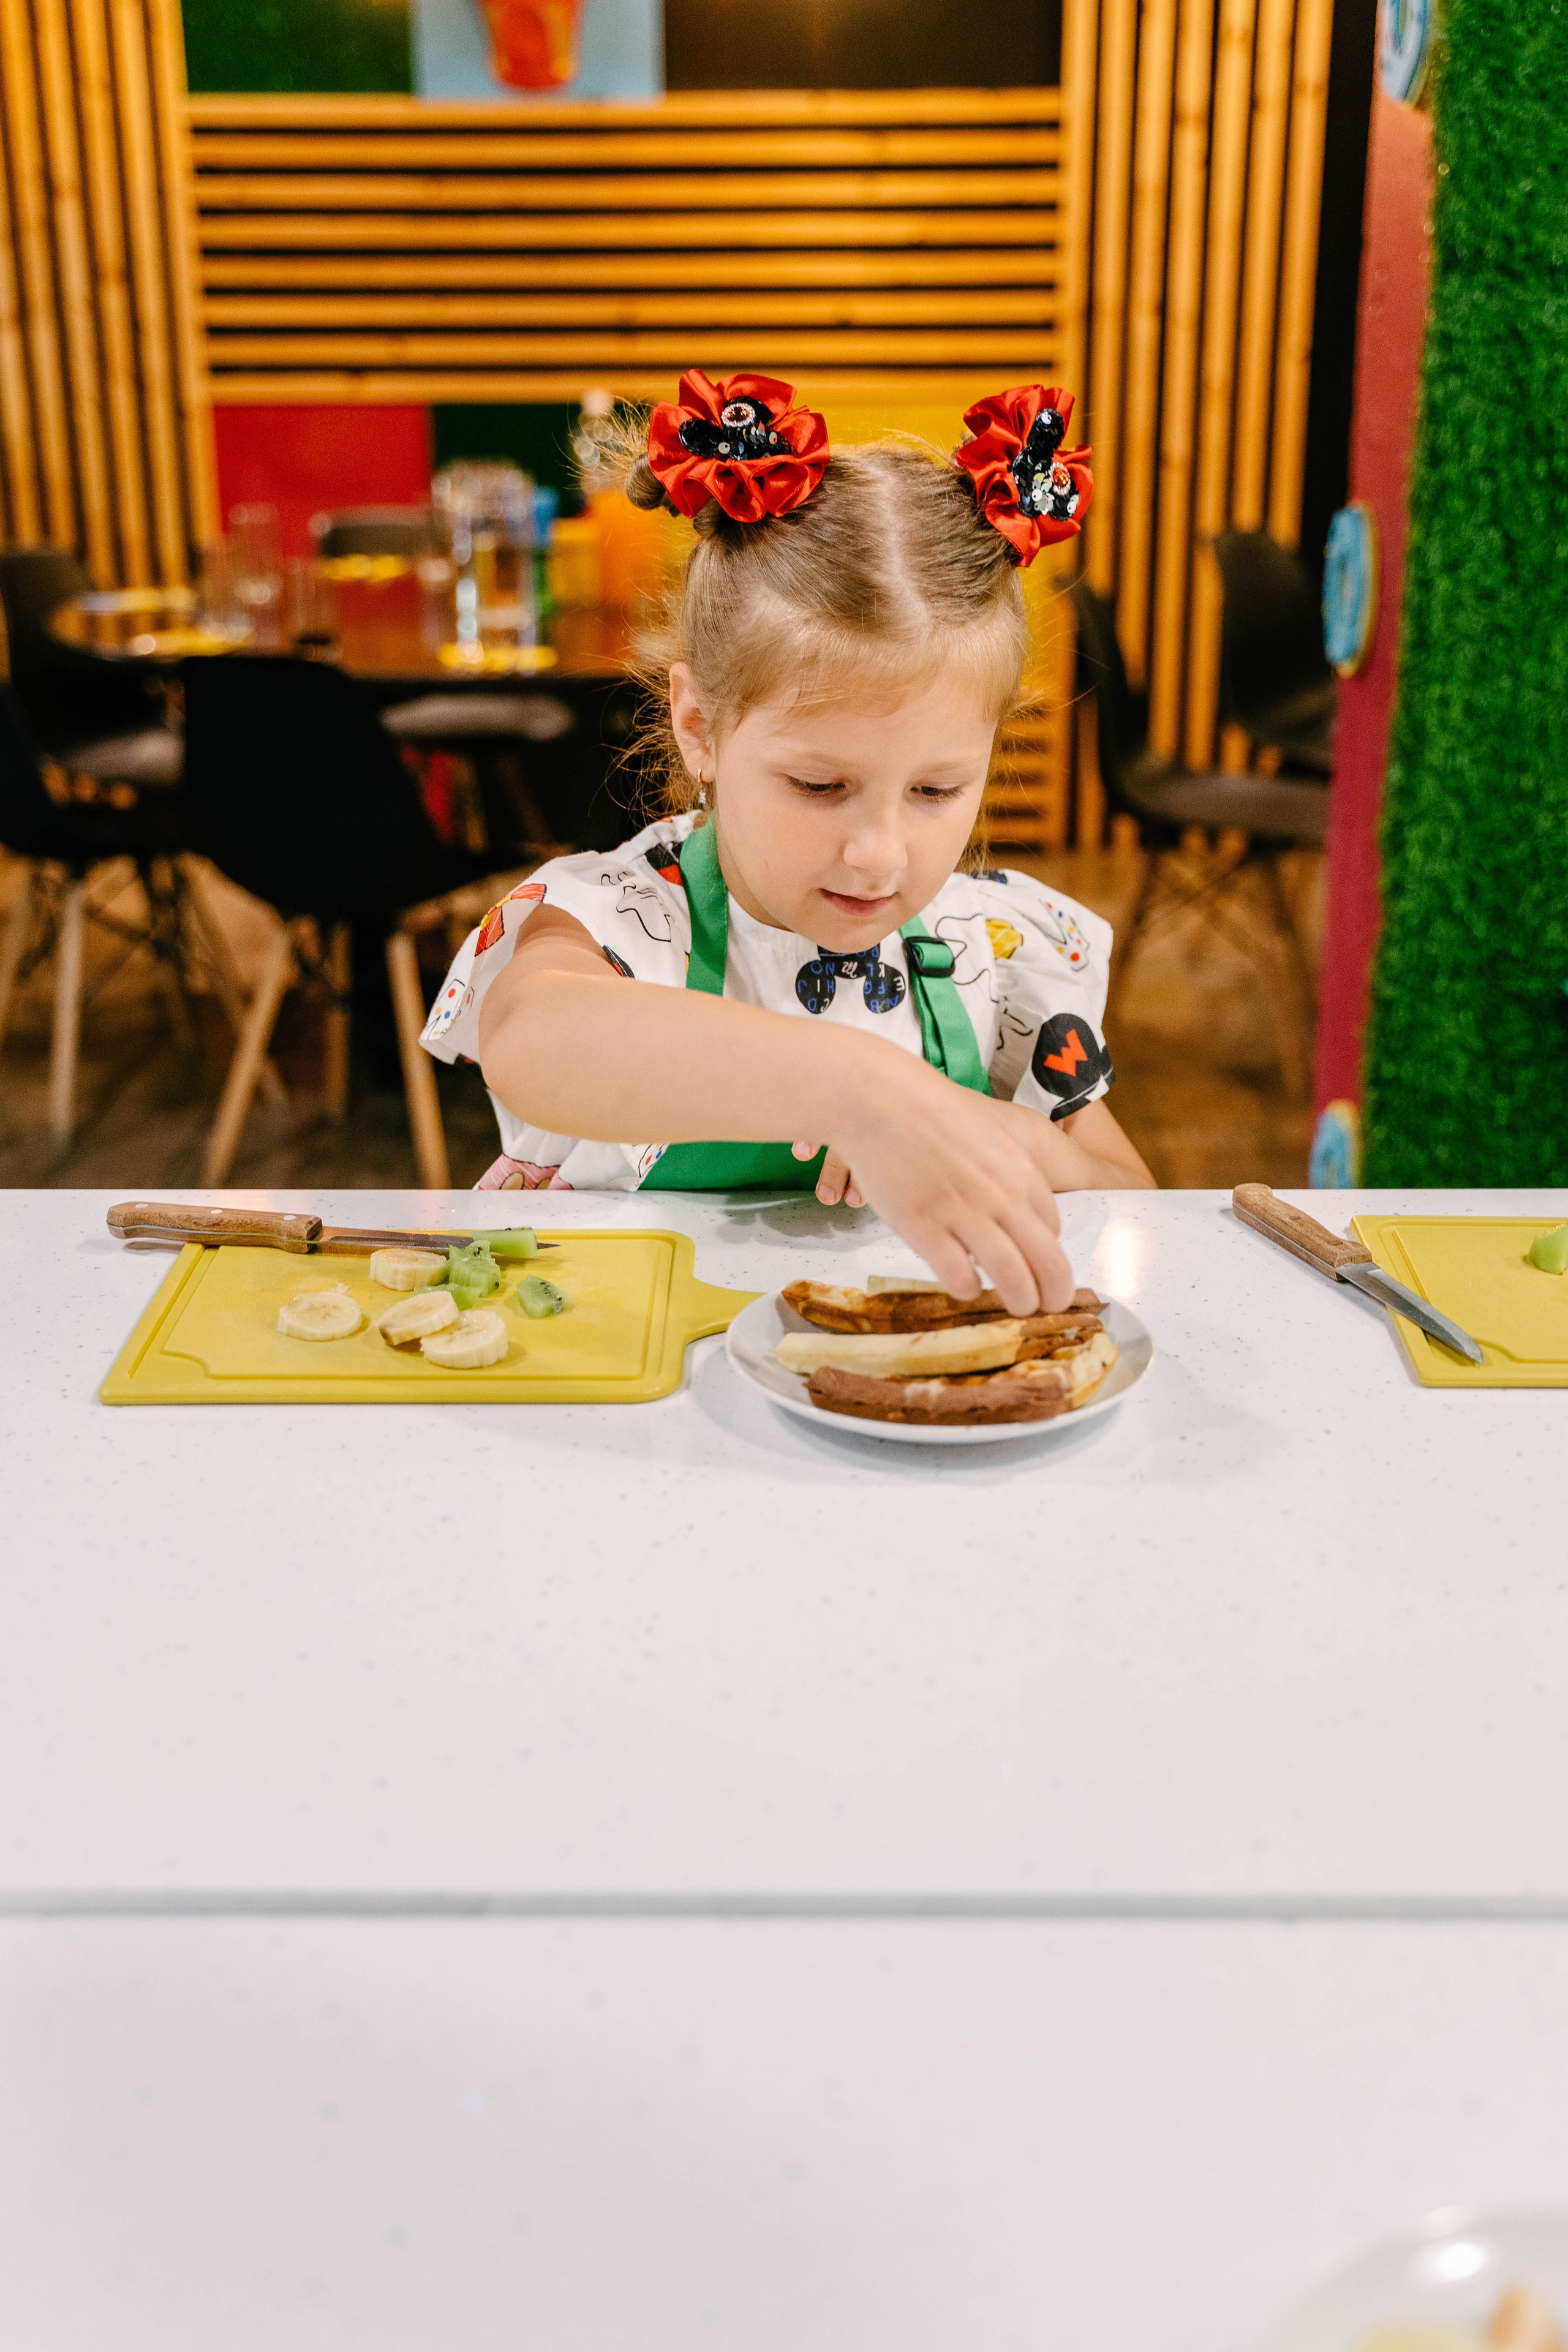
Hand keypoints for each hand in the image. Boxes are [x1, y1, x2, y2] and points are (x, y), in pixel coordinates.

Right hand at [806, 1057, 1079, 1315]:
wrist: (878, 1100)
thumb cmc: (929, 1113)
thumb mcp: (986, 1132)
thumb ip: (1007, 1169)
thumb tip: (1018, 1209)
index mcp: (1020, 1170)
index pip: (1054, 1228)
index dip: (1050, 1252)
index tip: (1040, 1264)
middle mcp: (1000, 1195)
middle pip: (1048, 1261)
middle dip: (1055, 1293)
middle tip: (1048, 1305)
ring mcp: (963, 1212)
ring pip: (1012, 1277)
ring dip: (1021, 1300)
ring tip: (1016, 1307)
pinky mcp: (924, 1227)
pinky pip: (960, 1276)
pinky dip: (968, 1289)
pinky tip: (964, 1284)